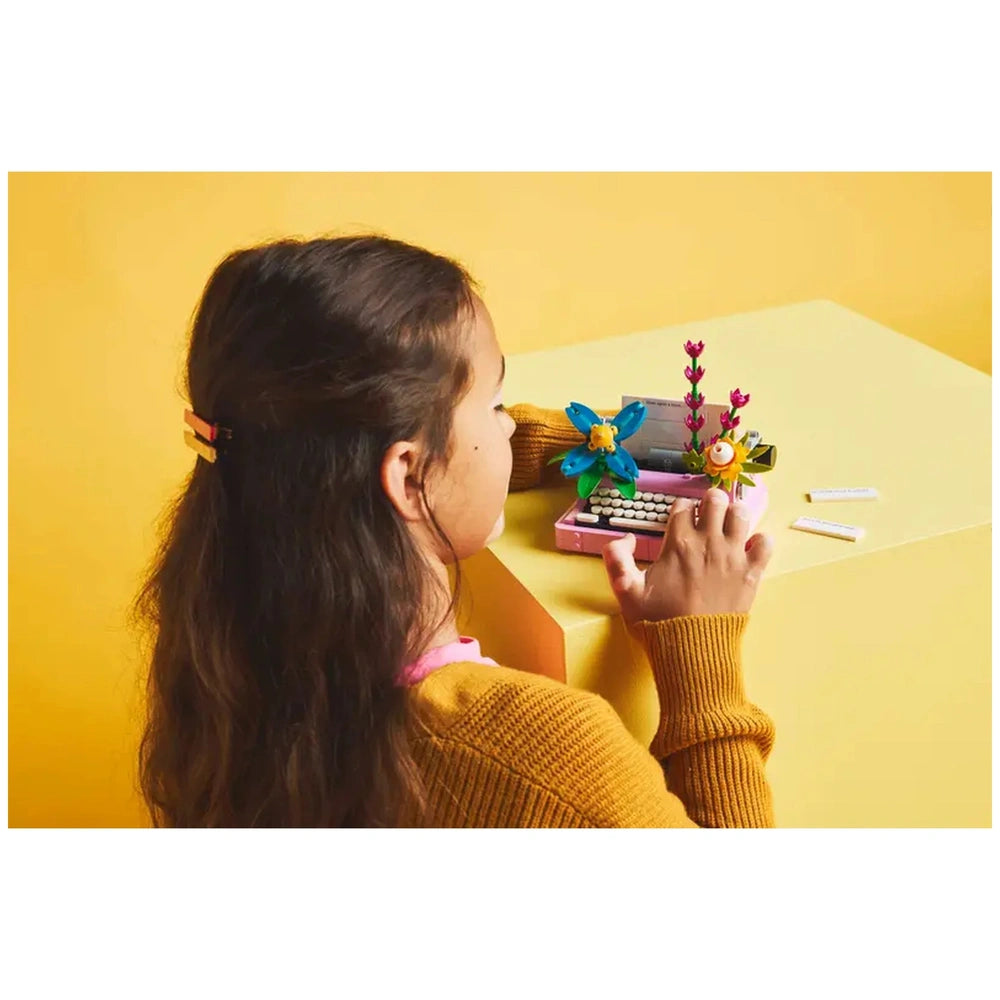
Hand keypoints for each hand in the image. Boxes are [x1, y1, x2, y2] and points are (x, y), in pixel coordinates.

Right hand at [601, 488, 773, 626]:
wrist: (691, 650)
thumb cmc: (659, 622)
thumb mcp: (626, 591)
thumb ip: (616, 559)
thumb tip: (625, 539)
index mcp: (678, 543)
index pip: (682, 506)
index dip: (680, 509)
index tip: (680, 519)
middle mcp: (708, 542)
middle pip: (715, 500)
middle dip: (709, 503)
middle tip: (706, 516)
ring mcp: (733, 556)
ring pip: (741, 513)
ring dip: (734, 515)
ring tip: (727, 526)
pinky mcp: (751, 573)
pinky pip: (765, 543)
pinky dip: (759, 541)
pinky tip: (748, 548)